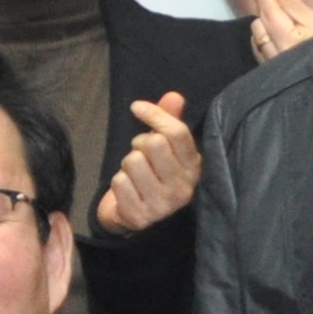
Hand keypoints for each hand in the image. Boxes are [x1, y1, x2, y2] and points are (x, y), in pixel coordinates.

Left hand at [95, 92, 200, 234]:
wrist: (137, 216)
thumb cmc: (153, 175)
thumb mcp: (165, 148)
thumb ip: (169, 120)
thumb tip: (173, 96)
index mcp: (194, 168)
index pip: (176, 133)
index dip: (154, 114)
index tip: (137, 107)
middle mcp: (184, 188)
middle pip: (154, 144)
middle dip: (139, 144)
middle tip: (140, 154)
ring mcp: (163, 205)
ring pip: (133, 162)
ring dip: (127, 165)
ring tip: (135, 175)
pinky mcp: (141, 217)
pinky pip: (119, 182)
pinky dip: (118, 182)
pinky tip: (128, 191)